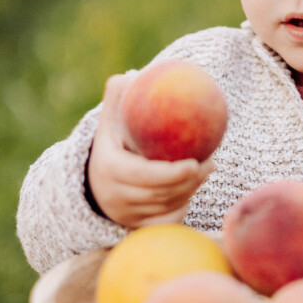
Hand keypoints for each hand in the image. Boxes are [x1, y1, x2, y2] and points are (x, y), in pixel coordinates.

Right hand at [87, 74, 213, 228]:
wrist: (92, 185)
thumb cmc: (110, 145)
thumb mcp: (109, 123)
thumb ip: (118, 99)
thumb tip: (133, 74)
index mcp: (110, 170)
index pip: (144, 176)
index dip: (171, 173)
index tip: (194, 162)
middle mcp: (116, 197)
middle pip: (160, 193)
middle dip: (189, 180)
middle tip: (210, 162)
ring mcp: (127, 216)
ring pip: (168, 205)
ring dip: (191, 189)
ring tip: (207, 168)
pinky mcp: (138, 228)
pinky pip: (168, 220)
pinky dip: (183, 205)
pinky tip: (194, 187)